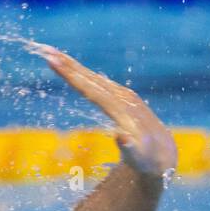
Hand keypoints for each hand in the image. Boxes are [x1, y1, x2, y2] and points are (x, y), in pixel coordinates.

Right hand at [29, 42, 176, 177]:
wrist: (162, 153)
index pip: (91, 89)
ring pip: (94, 77)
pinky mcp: (122, 97)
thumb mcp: (139, 157)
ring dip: (74, 66)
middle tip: (47, 50)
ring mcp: (123, 96)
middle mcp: (122, 97)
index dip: (72, 76)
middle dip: (69, 65)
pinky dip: (84, 74)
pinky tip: (75, 69)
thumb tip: (121, 136)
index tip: (55, 63)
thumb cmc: (147, 159)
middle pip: (91, 78)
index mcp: (121, 109)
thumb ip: (130, 147)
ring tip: (55, 55)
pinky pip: (99, 82)